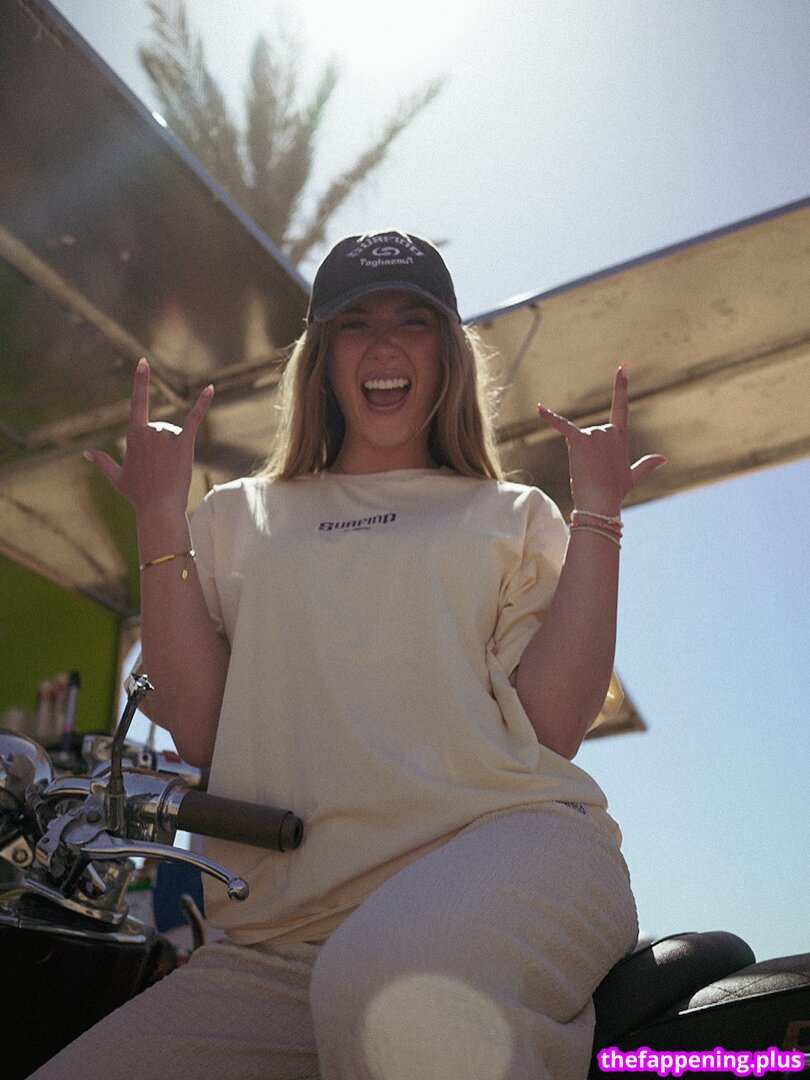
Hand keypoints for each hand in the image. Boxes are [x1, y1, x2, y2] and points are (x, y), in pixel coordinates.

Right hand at [84, 358, 213, 518]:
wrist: (158, 508)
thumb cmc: (138, 495)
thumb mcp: (117, 478)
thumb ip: (102, 462)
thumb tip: (86, 453)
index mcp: (134, 435)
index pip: (137, 402)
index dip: (141, 381)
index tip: (144, 362)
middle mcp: (150, 431)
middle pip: (160, 429)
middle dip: (161, 449)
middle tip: (159, 472)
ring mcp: (167, 437)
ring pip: (174, 434)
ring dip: (173, 451)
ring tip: (168, 471)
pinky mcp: (185, 444)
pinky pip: (194, 419)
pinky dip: (203, 404)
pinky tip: (211, 388)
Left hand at [538, 365, 665, 514]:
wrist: (600, 503)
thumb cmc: (615, 491)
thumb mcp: (632, 476)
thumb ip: (646, 464)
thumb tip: (664, 459)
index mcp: (621, 436)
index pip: (621, 406)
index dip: (621, 386)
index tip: (622, 367)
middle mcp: (609, 431)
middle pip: (590, 433)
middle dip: (588, 451)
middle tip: (594, 471)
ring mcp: (595, 435)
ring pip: (579, 437)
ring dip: (579, 454)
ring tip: (586, 470)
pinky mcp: (579, 441)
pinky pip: (562, 426)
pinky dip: (549, 417)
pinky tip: (539, 408)